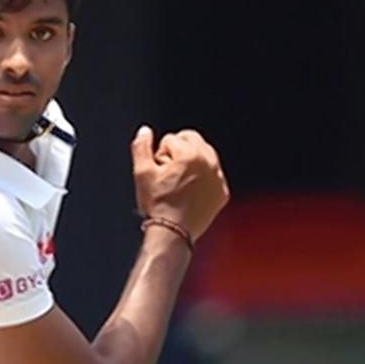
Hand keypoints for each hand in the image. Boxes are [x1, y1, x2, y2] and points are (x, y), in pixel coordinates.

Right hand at [130, 125, 230, 241]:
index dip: (160, 154)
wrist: (173, 233)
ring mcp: (218, 178)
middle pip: (193, 140)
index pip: (172, 139)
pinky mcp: (222, 192)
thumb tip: (145, 131)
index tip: (160, 171)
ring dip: (192, 161)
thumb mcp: (142, 173)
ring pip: (206, 155)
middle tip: (169, 172)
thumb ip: (142, 147)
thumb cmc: (158, 204)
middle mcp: (209, 163)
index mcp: (190, 155)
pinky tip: (191, 192)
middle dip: (179, 150)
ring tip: (179, 181)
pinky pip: (214, 175)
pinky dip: (204, 178)